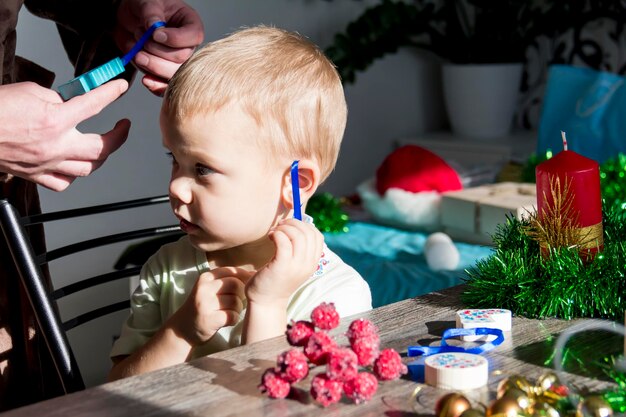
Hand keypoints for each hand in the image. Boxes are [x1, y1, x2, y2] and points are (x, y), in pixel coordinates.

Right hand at [0, 80, 129, 190]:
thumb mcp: (30, 92)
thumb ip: (58, 98)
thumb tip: (73, 102)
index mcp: (55, 120)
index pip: (94, 104)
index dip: (111, 93)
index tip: (120, 88)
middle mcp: (55, 146)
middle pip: (102, 148)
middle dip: (119, 136)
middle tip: (123, 126)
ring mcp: (46, 163)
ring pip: (87, 168)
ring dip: (101, 157)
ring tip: (104, 146)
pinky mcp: (35, 174)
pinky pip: (63, 182)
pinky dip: (73, 174)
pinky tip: (75, 164)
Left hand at [114, 0, 203, 95]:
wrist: (128, 19)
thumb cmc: (143, 7)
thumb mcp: (147, 2)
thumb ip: (151, 12)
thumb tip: (155, 27)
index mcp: (190, 25)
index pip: (194, 36)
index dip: (176, 39)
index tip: (156, 34)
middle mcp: (187, 46)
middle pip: (182, 59)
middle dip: (158, 53)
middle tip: (142, 41)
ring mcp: (176, 62)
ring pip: (173, 75)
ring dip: (153, 67)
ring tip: (138, 54)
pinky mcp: (163, 73)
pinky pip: (165, 86)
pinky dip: (155, 85)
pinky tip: (146, 80)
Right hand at [168, 267, 248, 345]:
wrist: (181, 330)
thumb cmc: (202, 307)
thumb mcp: (209, 288)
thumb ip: (228, 280)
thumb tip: (255, 272)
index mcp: (205, 277)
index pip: (232, 271)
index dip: (245, 277)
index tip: (249, 285)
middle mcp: (204, 288)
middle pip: (236, 284)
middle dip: (241, 294)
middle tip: (236, 302)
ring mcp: (205, 304)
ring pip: (236, 301)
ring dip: (237, 309)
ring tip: (228, 312)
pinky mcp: (209, 319)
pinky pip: (232, 316)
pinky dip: (233, 319)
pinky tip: (226, 321)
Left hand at [245, 219, 324, 307]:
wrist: (266, 302)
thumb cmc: (276, 280)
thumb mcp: (293, 265)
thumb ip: (298, 250)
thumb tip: (295, 226)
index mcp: (312, 263)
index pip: (318, 236)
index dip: (305, 225)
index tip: (290, 227)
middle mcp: (307, 264)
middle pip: (308, 232)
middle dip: (293, 223)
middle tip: (280, 226)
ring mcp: (296, 266)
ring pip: (298, 235)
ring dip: (284, 228)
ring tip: (274, 232)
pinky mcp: (282, 266)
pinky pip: (284, 242)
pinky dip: (277, 234)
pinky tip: (271, 237)